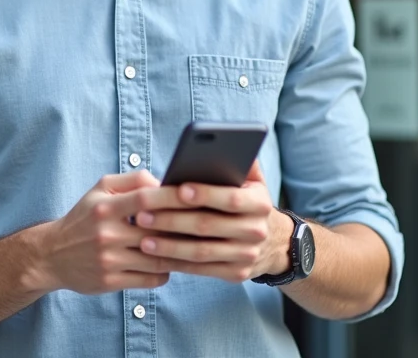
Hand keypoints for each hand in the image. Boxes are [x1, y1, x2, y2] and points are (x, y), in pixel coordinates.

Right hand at [31, 171, 189, 294]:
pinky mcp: (111, 282)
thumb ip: (133, 180)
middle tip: (205, 226)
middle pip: (157, 232)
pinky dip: (165, 272)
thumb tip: (165, 183)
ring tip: (192, 247)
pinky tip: (169, 264)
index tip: (197, 196)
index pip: (146, 198)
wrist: (52, 255)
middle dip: (184, 229)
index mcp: (105, 207)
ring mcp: (109, 260)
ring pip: (159, 259)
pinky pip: (151, 279)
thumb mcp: (100, 190)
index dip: (174, 197)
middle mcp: (106, 234)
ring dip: (179, 254)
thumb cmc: (84, 217)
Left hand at [133, 161, 292, 282]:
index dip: (205, 194)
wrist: (276, 244)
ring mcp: (246, 256)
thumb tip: (227, 142)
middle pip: (208, 225)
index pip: (231, 198)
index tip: (178, 188)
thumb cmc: (250, 203)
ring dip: (169, 245)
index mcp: (260, 203)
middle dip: (172, 219)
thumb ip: (243, 162)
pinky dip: (176, 262)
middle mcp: (256, 231)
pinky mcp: (236, 274)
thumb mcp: (255, 182)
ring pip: (201, 251)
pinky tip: (155, 255)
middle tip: (142, 214)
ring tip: (142, 238)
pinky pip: (201, 269)